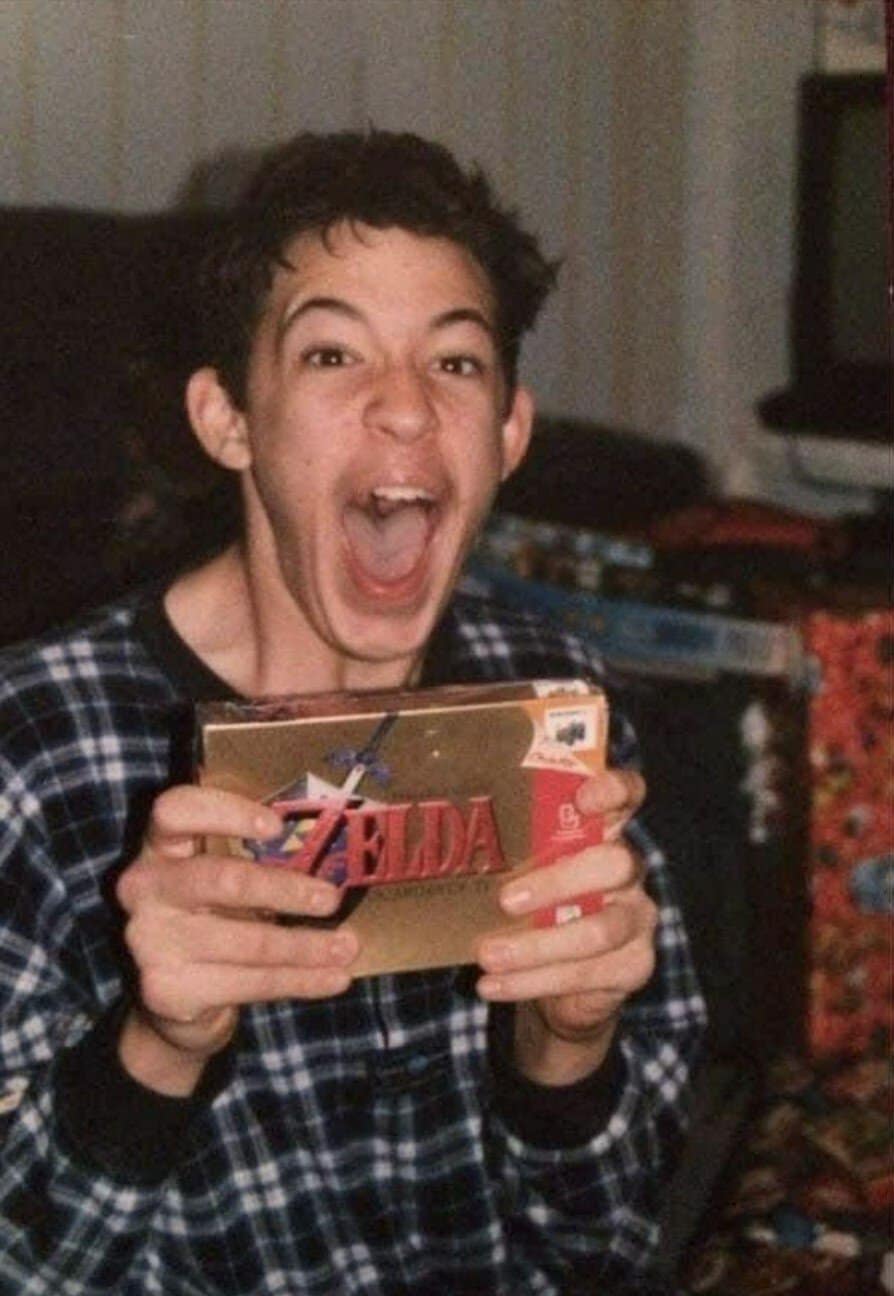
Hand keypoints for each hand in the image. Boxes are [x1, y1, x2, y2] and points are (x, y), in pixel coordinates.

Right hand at [115, 785, 358, 1092]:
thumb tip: (341, 850)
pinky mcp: (167, 990)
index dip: (223, 812)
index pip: (174, 811)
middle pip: (222, 880)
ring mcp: (150, 942)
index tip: (276, 825)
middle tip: (332, 899)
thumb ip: (255, 858)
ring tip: (347, 947)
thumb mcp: (222, 876)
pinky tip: (333, 978)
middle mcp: (144, 889)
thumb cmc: (213, 914)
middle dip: (285, 889)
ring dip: (306, 947)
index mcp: (159, 847)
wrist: (176, 994)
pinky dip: (299, 981)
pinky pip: (249, 983)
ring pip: (247, 943)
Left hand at [476, 768, 656, 1084]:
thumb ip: (514, 855)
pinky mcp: (635, 965)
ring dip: (536, 947)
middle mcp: (630, 870)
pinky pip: (587, 975)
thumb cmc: (539, 907)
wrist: (568, 983)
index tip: (582, 798)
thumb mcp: (527, 874)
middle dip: (557, 882)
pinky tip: (494, 986)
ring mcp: (638, 919)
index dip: (613, 790)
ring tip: (487, 955)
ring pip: (599, 930)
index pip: (628, 795)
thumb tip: (450, 848)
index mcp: (606, 833)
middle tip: (505, 900)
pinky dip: (533, 982)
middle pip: (614, 863)